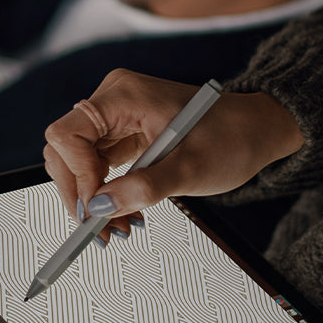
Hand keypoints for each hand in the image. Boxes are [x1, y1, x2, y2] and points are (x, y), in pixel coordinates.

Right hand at [43, 69, 303, 242]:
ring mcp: (117, 118)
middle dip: (79, 194)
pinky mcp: (124, 135)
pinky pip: (98, 168)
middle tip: (100, 228)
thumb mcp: (189, 170)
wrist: (257, 131)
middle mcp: (114, 100)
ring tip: (117, 228)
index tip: (97, 208)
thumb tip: (99, 209)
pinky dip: (106, 195)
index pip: (68, 134)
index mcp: (124, 95)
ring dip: (93, 201)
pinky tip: (124, 215)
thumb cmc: (232, 138)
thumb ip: (142, 189)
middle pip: (65, 150)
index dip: (76, 176)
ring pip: (78, 164)